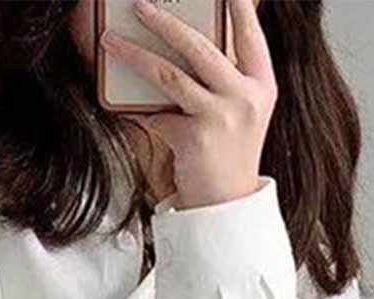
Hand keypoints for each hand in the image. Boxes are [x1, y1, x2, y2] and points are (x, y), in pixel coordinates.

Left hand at [102, 0, 276, 211]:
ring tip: (111, 42)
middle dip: (165, 22)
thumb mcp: (239, 111)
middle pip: (200, 46)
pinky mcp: (196, 138)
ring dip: (135, 55)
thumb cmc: (228, 154)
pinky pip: (157, 114)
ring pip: (170, 74)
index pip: (248, 33)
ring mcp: (222, 117)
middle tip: (141, 6)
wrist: (227, 204)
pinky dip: (138, 110)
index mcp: (261, 83)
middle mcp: (246, 96)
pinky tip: (124, 106)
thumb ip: (224, 77)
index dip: (236, 5)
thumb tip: (185, 39)